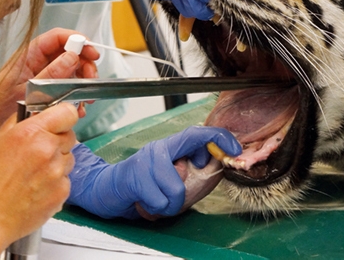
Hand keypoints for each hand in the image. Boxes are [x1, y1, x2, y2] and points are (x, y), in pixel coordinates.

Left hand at [0, 29, 99, 124]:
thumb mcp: (28, 88)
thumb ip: (51, 73)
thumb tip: (72, 56)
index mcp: (29, 54)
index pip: (57, 37)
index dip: (77, 40)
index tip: (91, 52)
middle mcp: (36, 61)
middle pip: (68, 52)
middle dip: (84, 64)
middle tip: (91, 77)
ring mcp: (42, 74)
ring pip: (70, 70)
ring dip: (81, 82)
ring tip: (85, 97)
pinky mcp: (45, 89)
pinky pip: (65, 86)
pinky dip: (74, 95)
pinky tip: (76, 106)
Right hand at [0, 103, 78, 253]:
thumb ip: (18, 123)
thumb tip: (31, 114)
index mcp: (32, 133)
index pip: (67, 113)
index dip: (62, 116)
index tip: (55, 122)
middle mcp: (49, 150)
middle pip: (69, 136)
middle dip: (57, 141)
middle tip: (37, 152)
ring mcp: (58, 173)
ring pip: (68, 159)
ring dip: (56, 162)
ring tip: (33, 174)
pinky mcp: (62, 193)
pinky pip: (66, 180)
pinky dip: (55, 183)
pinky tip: (35, 189)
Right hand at [66, 126, 240, 219]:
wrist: (107, 191)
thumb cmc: (144, 186)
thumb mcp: (173, 176)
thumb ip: (195, 170)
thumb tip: (218, 164)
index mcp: (170, 146)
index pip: (198, 134)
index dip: (219, 138)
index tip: (236, 149)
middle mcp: (159, 148)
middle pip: (189, 153)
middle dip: (191, 178)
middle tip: (177, 191)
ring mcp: (146, 161)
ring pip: (177, 188)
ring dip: (171, 203)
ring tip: (159, 200)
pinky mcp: (135, 177)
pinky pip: (161, 201)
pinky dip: (157, 209)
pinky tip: (147, 203)